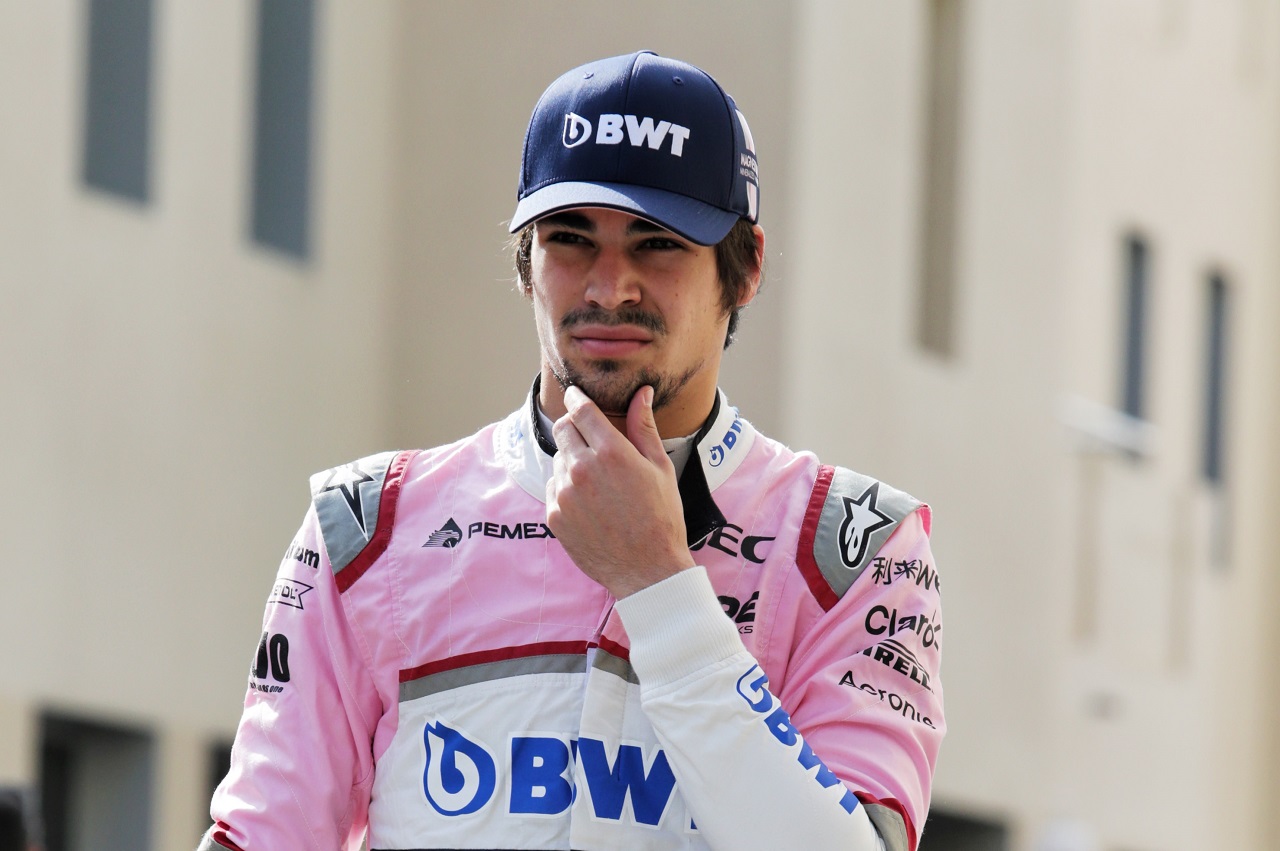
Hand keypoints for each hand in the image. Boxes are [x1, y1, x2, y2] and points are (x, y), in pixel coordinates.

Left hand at [546, 385, 695, 597]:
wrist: (647, 571)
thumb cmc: (661, 518)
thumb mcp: (660, 469)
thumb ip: (644, 427)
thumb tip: (642, 393)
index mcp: (612, 453)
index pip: (581, 410)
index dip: (576, 398)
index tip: (575, 394)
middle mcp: (583, 470)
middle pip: (563, 429)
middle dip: (574, 426)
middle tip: (590, 437)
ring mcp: (565, 494)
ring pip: (558, 459)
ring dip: (572, 460)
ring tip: (599, 482)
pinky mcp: (554, 516)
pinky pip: (553, 487)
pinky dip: (566, 488)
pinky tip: (590, 503)